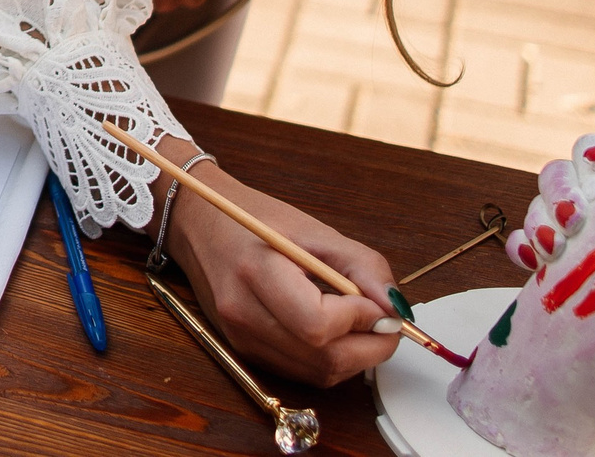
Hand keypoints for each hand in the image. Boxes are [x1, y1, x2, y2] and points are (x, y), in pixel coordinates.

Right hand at [168, 156, 400, 387]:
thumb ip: (362, 267)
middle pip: (323, 359)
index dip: (360, 319)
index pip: (319, 325)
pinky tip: (335, 332)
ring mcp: (242, 338)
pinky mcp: (245, 350)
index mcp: (256, 273)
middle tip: (386, 322)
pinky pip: (303, 372)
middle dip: (370, 347)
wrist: (198, 223)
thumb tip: (396, 308)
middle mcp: (244, 315)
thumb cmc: (254, 219)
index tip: (377, 301)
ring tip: (362, 324)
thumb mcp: (314, 230)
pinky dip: (331, 359)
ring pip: (318, 374)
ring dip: (355, 357)